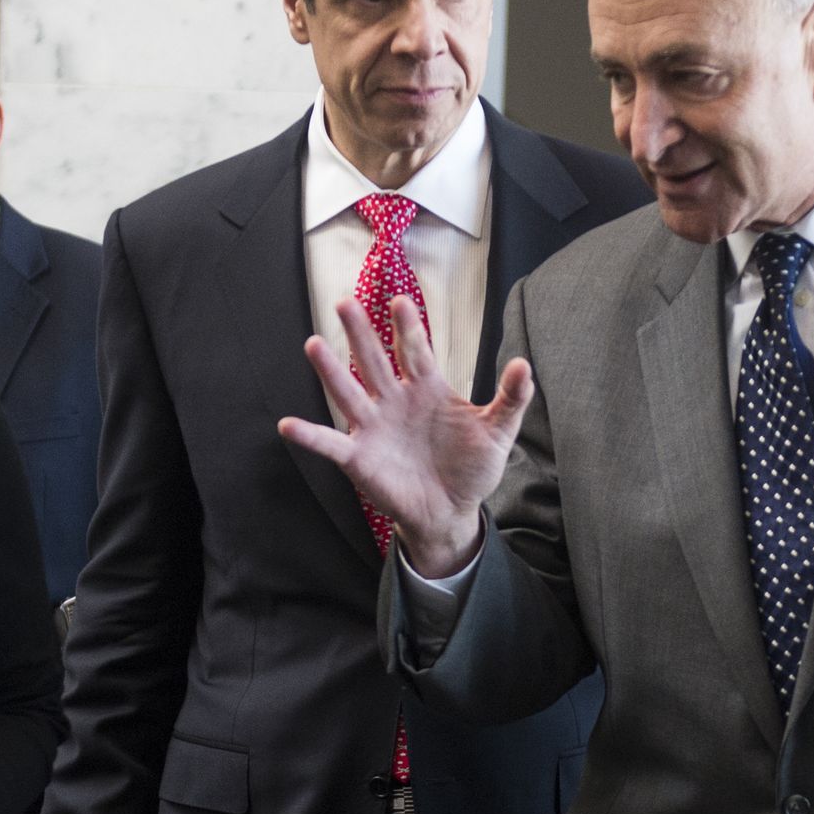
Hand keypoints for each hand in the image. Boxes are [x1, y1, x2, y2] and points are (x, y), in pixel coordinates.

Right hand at [278, 296, 530, 575]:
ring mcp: (374, 427)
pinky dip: (309, 436)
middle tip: (345, 302)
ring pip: (348, 393)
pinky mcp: (359, 458)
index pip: (415, 351)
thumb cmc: (471, 468)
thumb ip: (511, 398)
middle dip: (361, 333)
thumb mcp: (497, 432)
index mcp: (426, 389)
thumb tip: (525, 364)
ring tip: (313, 344)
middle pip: (374, 360)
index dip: (408, 327)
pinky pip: (330, 444)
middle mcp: (395, 401)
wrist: (452, 511)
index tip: (400, 301)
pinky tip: (288, 425)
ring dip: (330, 371)